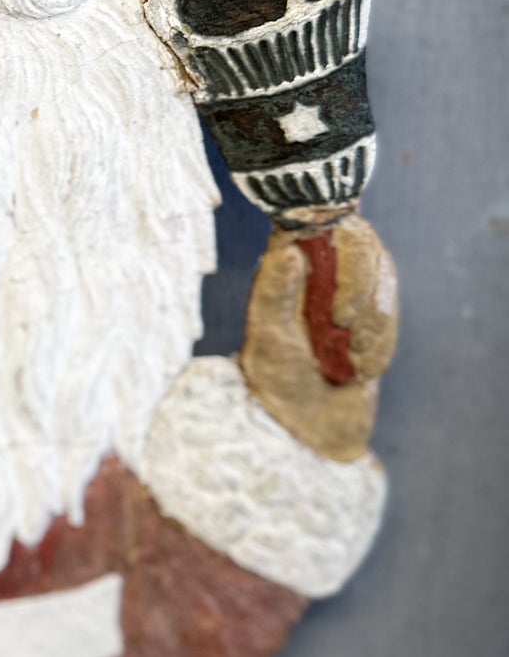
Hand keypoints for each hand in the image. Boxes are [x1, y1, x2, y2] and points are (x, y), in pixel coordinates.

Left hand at [240, 212, 398, 460]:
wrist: (306, 429)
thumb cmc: (275, 378)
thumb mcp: (266, 336)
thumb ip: (274, 292)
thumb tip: (289, 251)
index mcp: (288, 265)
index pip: (325, 227)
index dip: (346, 254)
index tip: (339, 307)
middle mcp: (318, 271)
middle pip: (365, 249)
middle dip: (364, 293)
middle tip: (344, 328)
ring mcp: (347, 294)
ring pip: (383, 281)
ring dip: (374, 324)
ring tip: (349, 361)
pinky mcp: (369, 320)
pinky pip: (390, 316)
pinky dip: (381, 344)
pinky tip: (360, 371)